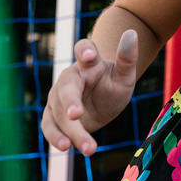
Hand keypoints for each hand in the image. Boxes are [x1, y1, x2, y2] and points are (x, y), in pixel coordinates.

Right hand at [41, 31, 138, 155]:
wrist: (103, 101)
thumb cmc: (114, 84)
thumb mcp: (125, 75)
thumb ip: (127, 58)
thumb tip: (132, 32)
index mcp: (89, 63)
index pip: (83, 49)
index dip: (84, 51)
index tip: (89, 56)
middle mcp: (70, 78)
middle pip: (66, 88)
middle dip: (69, 102)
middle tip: (76, 115)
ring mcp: (58, 97)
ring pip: (58, 112)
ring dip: (69, 129)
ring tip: (85, 145)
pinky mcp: (52, 114)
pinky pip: (49, 125)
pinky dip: (55, 137)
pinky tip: (66, 147)